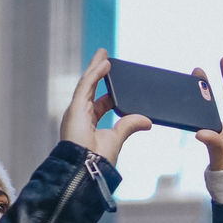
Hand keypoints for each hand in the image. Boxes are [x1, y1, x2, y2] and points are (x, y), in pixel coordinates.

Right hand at [60, 48, 150, 164]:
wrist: (86, 169)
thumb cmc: (97, 160)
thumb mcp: (117, 138)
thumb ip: (129, 126)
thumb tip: (147, 120)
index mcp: (88, 123)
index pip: (98, 103)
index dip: (107, 92)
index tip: (116, 82)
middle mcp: (80, 115)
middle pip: (90, 88)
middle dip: (98, 72)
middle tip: (106, 59)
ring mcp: (76, 111)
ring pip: (87, 83)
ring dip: (96, 67)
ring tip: (104, 54)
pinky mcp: (75, 108)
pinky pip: (87, 86)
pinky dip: (95, 73)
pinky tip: (104, 63)